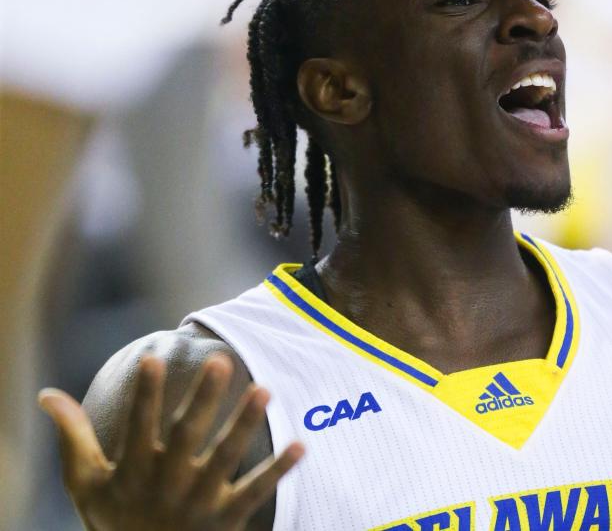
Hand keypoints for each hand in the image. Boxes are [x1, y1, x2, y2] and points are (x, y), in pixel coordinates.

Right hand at [39, 354, 303, 530]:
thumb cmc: (115, 519)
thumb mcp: (86, 483)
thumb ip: (73, 436)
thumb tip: (46, 393)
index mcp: (135, 470)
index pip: (139, 427)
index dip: (144, 395)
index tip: (151, 359)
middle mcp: (169, 483)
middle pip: (188, 436)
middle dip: (204, 399)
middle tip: (222, 361)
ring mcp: (200, 501)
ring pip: (225, 458)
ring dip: (244, 424)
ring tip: (265, 389)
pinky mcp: (227, 516)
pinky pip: (255, 491)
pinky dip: (278, 470)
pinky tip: (301, 445)